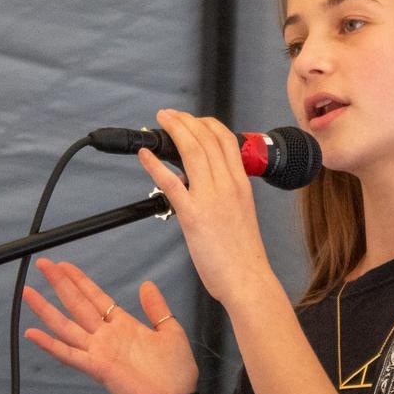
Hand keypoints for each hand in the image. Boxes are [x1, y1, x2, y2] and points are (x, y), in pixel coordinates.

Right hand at [23, 258, 197, 393]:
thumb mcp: (170, 331)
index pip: (96, 297)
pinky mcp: (97, 368)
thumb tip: (147, 284)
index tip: (64, 265)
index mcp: (123, 326)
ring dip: (46, 309)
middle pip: (77, 304)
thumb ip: (157, 308)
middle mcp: (106, 336)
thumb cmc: (175, 371)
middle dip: (60, 283)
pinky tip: (32, 333)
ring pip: (66, 325)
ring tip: (27, 292)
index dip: (80, 281)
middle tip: (42, 264)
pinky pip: (69, 354)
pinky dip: (50, 345)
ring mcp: (99, 351)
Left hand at [138, 111, 274, 308]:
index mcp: (242, 184)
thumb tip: (206, 187)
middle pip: (206, 139)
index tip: (192, 119)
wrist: (248, 279)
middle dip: (185, 121)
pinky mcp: (193, 215)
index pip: (226, 140)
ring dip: (173, 131)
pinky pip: (171, 182)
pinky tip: (145, 156)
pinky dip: (155, 164)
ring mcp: (211, 198)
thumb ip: (227, 195)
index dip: (207, 123)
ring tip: (160, 122)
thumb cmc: (243, 254)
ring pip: (191, 152)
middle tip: (169, 115)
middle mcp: (228, 186)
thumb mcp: (243, 213)